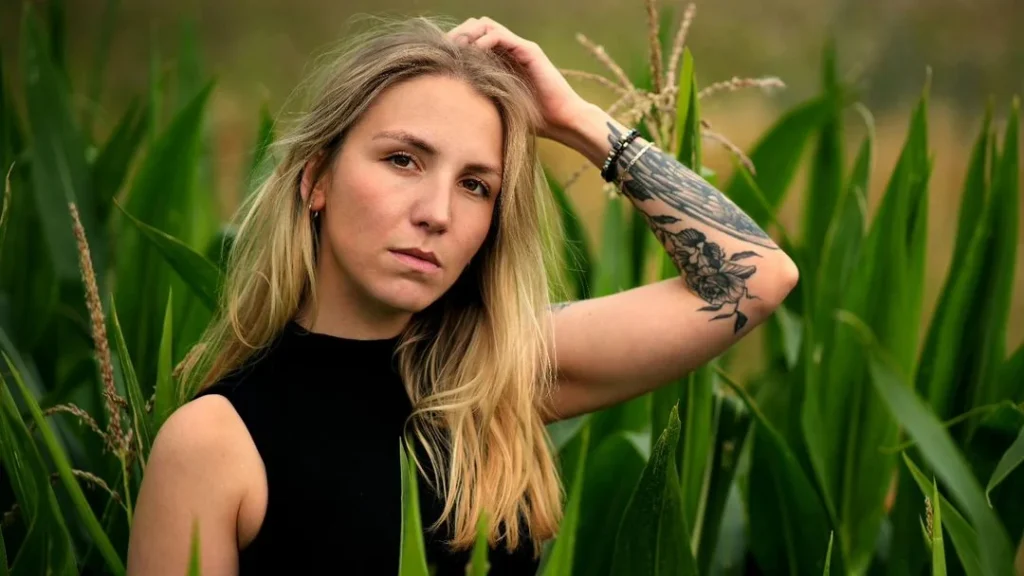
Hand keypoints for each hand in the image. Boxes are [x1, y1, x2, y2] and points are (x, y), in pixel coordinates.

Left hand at [447, 17, 588, 143]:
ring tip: (456, 49)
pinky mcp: (530, 51)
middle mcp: (509, 49)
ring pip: (486, 25)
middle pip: (476, 25)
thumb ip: (479, 99)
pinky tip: (474, 55)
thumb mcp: (497, 107)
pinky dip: (485, 42)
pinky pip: (501, 36)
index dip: (454, 42)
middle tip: (443, 49)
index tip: (437, 56)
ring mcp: (520, 48)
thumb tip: (449, 107)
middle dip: (457, 34)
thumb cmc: (532, 120)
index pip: (472, 37)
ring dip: (468, 33)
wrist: (562, 121)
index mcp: (500, 59)